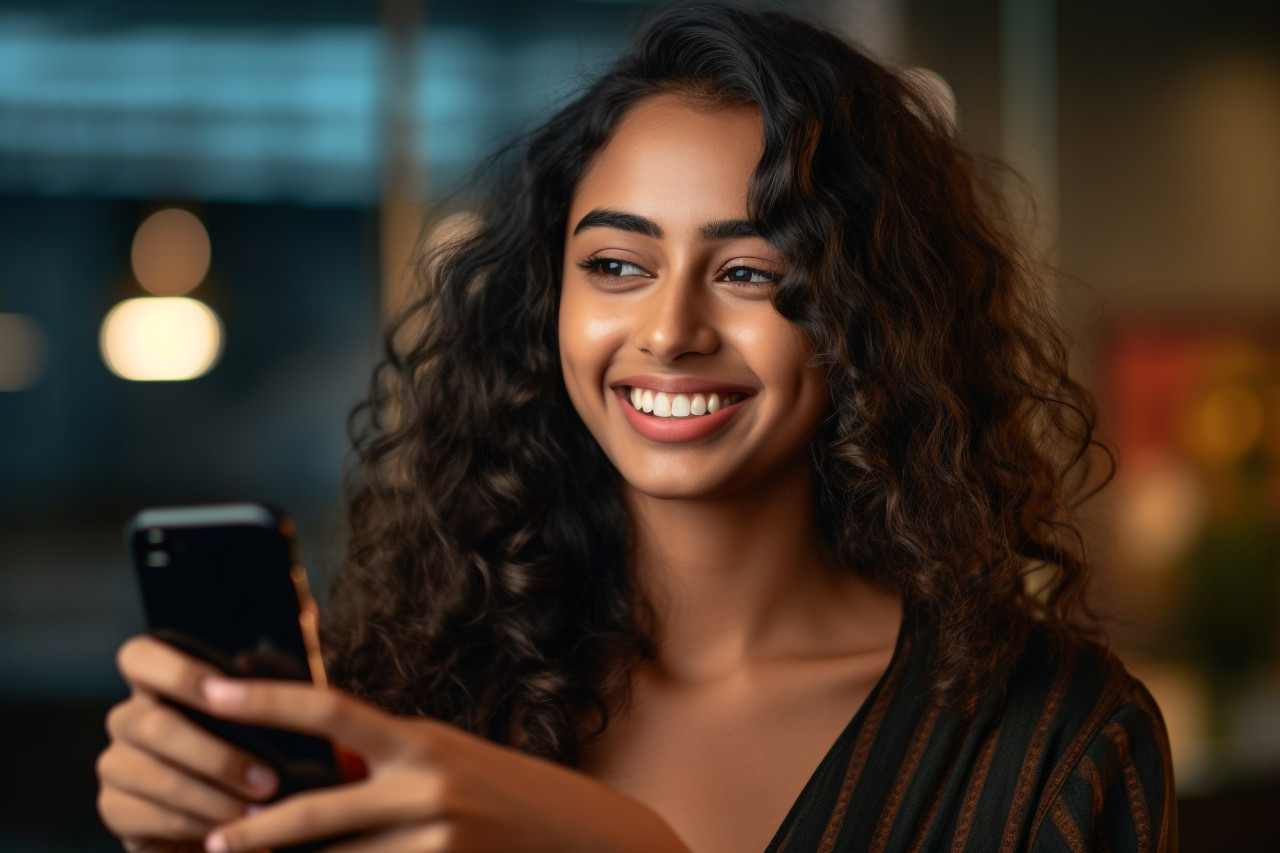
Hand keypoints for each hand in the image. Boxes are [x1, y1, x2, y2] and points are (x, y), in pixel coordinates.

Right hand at [97, 636, 280, 852]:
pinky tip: (229, 829)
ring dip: (213, 796)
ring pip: (155, 776)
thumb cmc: (260, 749)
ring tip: (259, 811)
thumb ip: (271, 675)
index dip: (176, 671)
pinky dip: (197, 824)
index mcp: (160, 684)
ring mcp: (116, 764)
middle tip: (268, 779)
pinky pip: (149, 816)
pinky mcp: (114, 809)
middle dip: (216, 755)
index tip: (222, 689)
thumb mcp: (273, 712)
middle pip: (152, 725)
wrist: (238, 817)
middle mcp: (129, 718)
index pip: (141, 657)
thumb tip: (272, 642)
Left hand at [198, 677, 690, 852]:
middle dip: (252, 830)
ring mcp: (434, 839)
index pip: (329, 709)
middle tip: (210, 838)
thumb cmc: (502, 790)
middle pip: (312, 810)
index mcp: (418, 740)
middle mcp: (424, 785)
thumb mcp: (445, 756)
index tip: (208, 690)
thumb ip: (383, 760)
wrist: (579, 836)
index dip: (265, 699)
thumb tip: (314, 765)